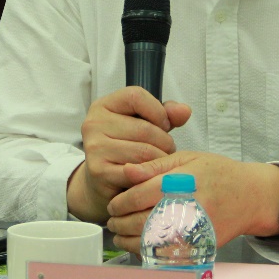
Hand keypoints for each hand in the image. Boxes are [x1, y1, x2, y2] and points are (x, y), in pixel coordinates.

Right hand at [66, 87, 190, 223]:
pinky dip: (150, 175)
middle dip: (165, 142)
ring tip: (160, 163)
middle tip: (167, 151)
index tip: (164, 125)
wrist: (100, 182)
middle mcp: (93, 124)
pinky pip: (137, 172)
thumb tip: (185, 111)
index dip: (158, 111)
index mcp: (102, 106)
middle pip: (144, 128)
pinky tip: (150, 176)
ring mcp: (95, 148)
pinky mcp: (99, 172)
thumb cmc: (126, 148)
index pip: (136, 96)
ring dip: (160, 160)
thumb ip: (165, 114)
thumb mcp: (143, 124)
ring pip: (144, 152)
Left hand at [104, 152, 278, 254]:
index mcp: (183, 183)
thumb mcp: (188, 159)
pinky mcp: (199, 247)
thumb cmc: (218, 174)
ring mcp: (194, 231)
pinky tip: (139, 246)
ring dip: (128, 240)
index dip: (120, 201)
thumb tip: (126, 171)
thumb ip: (155, 165)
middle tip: (112, 220)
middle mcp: (188, 208)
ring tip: (119, 235)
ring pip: (151, 242)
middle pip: (141, 220)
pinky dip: (148, 253)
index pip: (140, 195)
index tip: (113, 203)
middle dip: (120, 222)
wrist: (251, 197)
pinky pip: (167, 256)